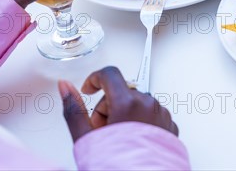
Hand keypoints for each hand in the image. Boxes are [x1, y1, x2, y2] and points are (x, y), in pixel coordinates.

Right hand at [59, 66, 178, 141]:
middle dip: (107, 107)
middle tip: (102, 131)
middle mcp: (148, 104)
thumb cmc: (116, 166)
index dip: (94, 79)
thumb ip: (74, 109)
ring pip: (137, 103)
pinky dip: (140, 123)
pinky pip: (151, 114)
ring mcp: (161, 115)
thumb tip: (65, 87)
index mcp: (128, 103)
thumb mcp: (86, 138)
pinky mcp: (170, 126)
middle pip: (121, 91)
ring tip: (118, 141)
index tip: (89, 90)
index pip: (110, 74)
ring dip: (124, 115)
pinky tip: (132, 143)